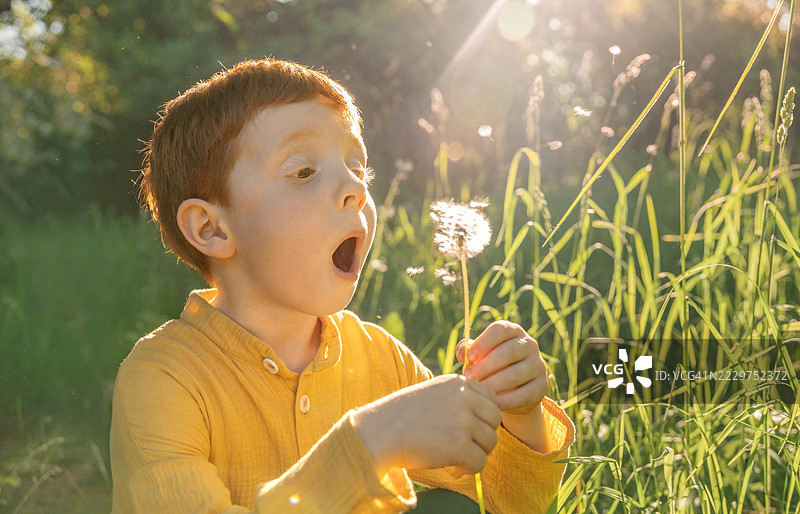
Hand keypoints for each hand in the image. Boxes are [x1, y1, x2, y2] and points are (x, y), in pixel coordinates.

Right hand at [353, 374, 501, 475]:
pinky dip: (469, 469)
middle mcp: (463, 397)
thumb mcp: (431, 393)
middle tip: (464, 445)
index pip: (491, 397)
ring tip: (456, 457)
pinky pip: (480, 462)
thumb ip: (456, 398)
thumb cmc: (401, 416)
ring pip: (490, 442)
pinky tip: (453, 467)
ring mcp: (463, 421)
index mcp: (456, 382)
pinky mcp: (460, 445)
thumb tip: (483, 418)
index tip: (468, 428)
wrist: (380, 433)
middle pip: (495, 419)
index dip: (483, 416)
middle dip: (483, 435)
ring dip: (476, 453)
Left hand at [456, 321, 550, 450]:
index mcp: (513, 331)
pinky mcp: (542, 386)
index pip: (500, 330)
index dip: (484, 342)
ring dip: (494, 383)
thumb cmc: (489, 366)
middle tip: (469, 376)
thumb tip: (463, 353)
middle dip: (486, 365)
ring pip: (516, 374)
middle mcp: (529, 344)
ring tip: (479, 389)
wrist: (511, 391)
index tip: (469, 357)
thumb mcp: (479, 355)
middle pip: (509, 351)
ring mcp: (538, 365)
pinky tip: (492, 402)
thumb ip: (467, 350)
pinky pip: (524, 394)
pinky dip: (507, 400)